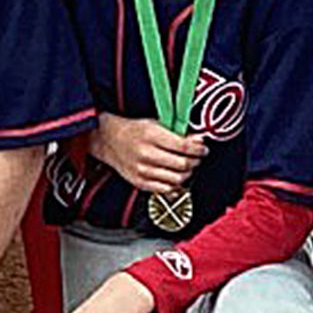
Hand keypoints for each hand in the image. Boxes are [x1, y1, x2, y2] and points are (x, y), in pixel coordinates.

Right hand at [89, 112, 207, 195]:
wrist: (108, 140)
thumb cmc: (133, 130)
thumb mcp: (155, 124)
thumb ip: (178, 133)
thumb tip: (199, 140)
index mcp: (150, 136)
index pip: (184, 146)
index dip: (199, 149)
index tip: (203, 148)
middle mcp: (146, 154)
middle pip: (183, 164)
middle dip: (195, 161)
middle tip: (197, 157)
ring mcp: (142, 171)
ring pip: (177, 179)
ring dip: (187, 173)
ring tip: (186, 166)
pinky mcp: (140, 183)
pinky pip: (166, 189)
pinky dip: (175, 184)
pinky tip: (175, 175)